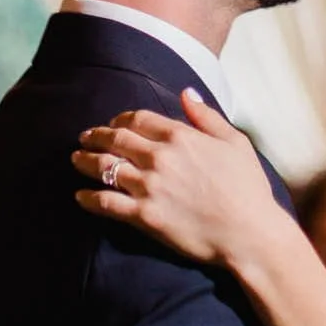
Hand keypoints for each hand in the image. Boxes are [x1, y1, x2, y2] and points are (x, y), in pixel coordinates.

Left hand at [74, 91, 286, 275]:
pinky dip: (90, 198)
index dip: (120, 119)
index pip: (137, 119)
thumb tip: (186, 92)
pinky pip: (108, 203)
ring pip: (106, 168)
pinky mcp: (145, 217)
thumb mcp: (234, 142)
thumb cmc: (248, 188)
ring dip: (86, 162)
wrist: (249, 233)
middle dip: (96, 136)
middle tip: (84, 137)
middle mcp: (160, 158)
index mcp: (180, 136)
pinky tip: (80, 195)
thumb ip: (206, 116)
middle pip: (116, 139)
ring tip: (76, 159)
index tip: (112, 123)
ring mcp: (150, 187)